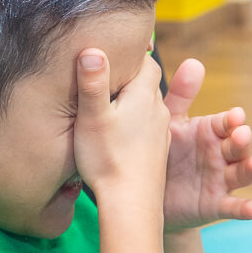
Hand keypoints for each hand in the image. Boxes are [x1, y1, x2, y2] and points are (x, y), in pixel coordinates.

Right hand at [73, 49, 170, 203]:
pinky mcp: (155, 153)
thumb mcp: (93, 117)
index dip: (132, 53)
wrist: (131, 204)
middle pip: (147, 84)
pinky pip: (147, 128)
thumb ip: (93, 82)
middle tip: (105, 76)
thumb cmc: (108, 159)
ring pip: (148, 107)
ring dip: (132, 102)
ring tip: (108, 105)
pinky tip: (118, 134)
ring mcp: (159, 134)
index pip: (146, 62)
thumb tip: (92, 48)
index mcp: (143, 96)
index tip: (114, 51)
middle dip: (129, 77)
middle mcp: (157, 112)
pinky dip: (135, 124)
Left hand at [162, 58, 251, 231]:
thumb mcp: (169, 122)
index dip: (232, 119)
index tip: (235, 115)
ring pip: (242, 173)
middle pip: (239, 145)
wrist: (145, 193)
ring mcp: (221, 179)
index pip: (226, 122)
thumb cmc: (161, 150)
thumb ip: (181, 96)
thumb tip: (194, 61)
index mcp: (209, 131)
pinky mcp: (216, 205)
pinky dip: (247, 209)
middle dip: (244, 140)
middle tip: (242, 134)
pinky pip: (234, 207)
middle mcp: (220, 153)